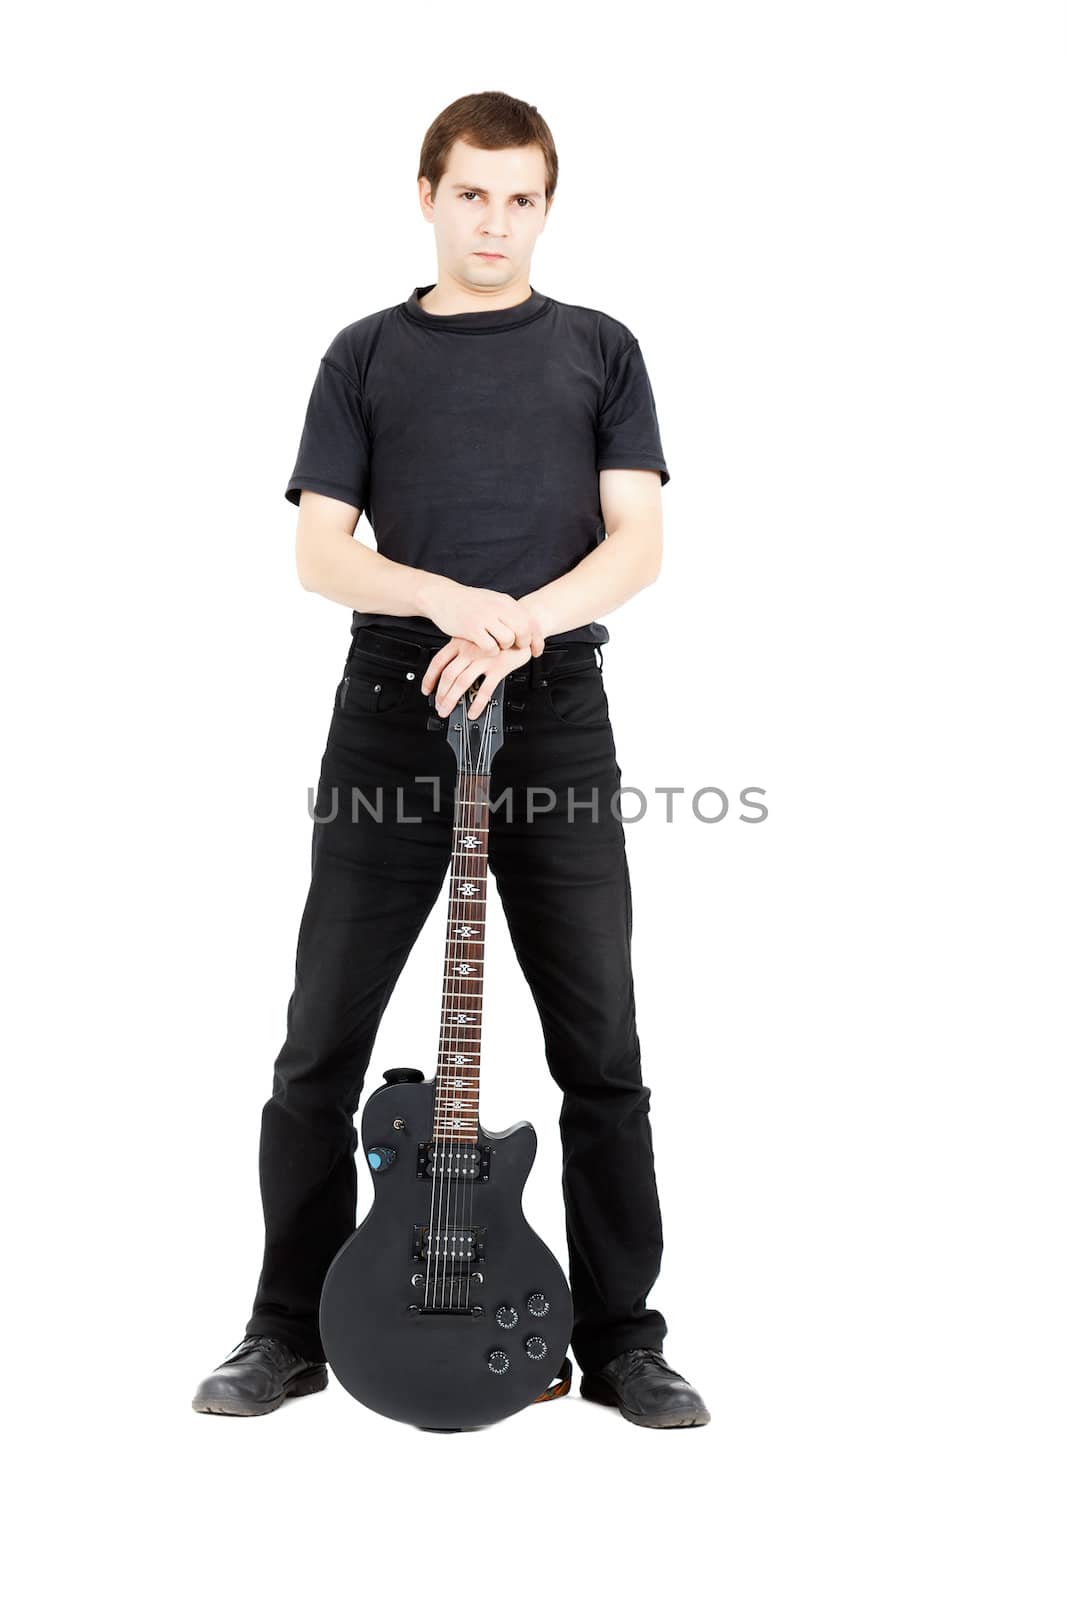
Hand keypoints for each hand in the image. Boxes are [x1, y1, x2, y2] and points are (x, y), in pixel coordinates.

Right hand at [418, 576, 544, 658]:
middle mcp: (498, 607)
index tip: (536, 650)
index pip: (530, 621)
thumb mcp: (492, 600)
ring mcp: (485, 617)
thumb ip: (508, 612)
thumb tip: (526, 626)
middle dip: (523, 644)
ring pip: (508, 639)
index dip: (537, 639)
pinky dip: (491, 652)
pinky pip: (490, 647)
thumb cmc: (467, 602)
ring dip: (505, 647)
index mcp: (505, 601)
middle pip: (523, 630)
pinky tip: (485, 647)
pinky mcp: (472, 628)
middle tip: (516, 648)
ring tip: (497, 645)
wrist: (442, 596)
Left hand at [422, 637, 534, 718]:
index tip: (426, 690)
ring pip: (462, 683)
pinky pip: (485, 690)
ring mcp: (483, 659)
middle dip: (440, 694)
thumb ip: (462, 650)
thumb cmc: (497, 634)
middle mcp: (469, 651)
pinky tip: (473, 712)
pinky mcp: (498, 668)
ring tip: (448, 711)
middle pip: (448, 675)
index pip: (438, 662)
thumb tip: (450, 670)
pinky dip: (477, 704)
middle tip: (438, 706)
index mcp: (460, 643)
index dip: (429, 678)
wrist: (520, 626)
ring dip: (452, 700)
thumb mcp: (474, 637)